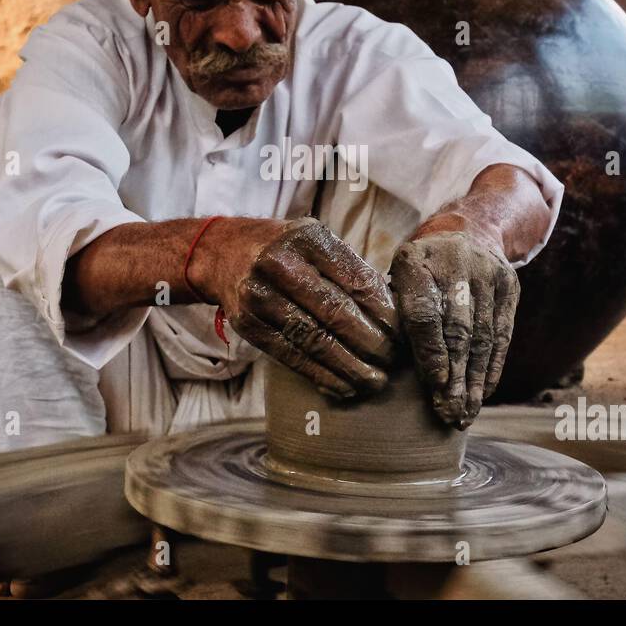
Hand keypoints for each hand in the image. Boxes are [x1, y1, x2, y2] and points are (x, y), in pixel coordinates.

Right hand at [198, 217, 398, 398]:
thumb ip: (349, 269)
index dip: (385, 312)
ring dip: (350, 367)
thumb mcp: (316, 241)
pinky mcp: (249, 325)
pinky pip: (292, 356)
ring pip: (315, 340)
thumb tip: (395, 312)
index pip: (356, 281)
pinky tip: (344, 386)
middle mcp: (280, 265)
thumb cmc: (284, 250)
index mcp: (307, 239)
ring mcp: (260, 296)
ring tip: (375, 381)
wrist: (222, 254)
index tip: (403, 333)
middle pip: (337, 313)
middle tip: (394, 360)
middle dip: (372, 343)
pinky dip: (322, 375)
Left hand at [389, 224, 519, 428]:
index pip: (426, 314)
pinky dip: (492, 367)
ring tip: (465, 413)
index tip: (434, 386)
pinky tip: (484, 392)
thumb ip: (395, 315)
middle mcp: (456, 264)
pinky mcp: (510, 285)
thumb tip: (392, 369)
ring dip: (474, 380)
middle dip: (454, 377)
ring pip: (482, 337)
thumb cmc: (421, 270)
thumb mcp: (399, 278)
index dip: (431, 352)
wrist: (469, 231)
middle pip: (458, 330)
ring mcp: (488, 273)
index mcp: (416, 261)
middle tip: (449, 413)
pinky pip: (502, 334)